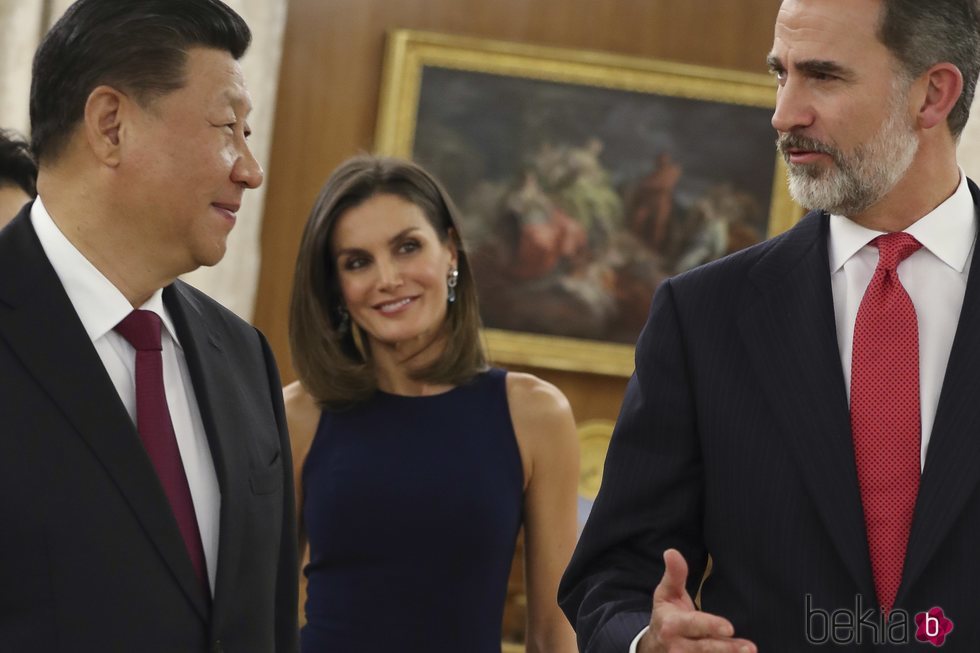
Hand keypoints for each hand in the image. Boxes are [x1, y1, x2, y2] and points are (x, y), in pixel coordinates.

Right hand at [638, 549, 756, 652]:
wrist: (653, 646)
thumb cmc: (665, 614)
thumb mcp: (666, 593)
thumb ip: (674, 574)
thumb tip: (671, 552)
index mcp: (671, 625)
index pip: (693, 625)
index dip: (711, 625)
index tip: (729, 627)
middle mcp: (677, 646)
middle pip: (705, 648)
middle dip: (726, 648)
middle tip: (749, 647)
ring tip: (749, 651)